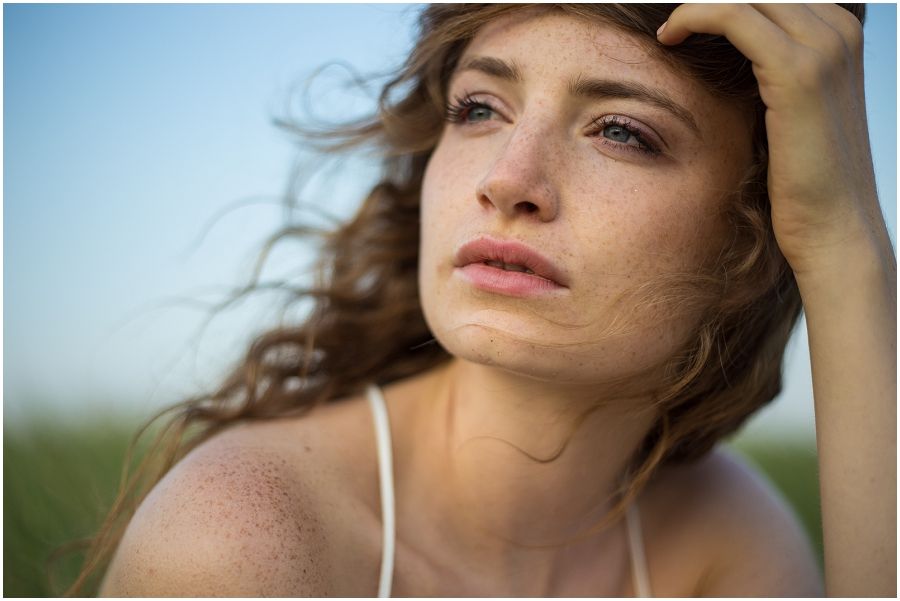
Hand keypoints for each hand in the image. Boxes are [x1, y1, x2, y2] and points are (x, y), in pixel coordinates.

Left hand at [658, 4, 889, 278]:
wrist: (833, 228)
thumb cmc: (803, 180)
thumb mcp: (786, 111)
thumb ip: (764, 72)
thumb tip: (720, 54)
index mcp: (840, 33)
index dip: (720, 4)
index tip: (683, 19)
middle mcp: (839, 30)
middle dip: (707, 2)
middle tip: (669, 22)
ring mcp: (824, 47)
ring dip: (696, 6)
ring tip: (666, 31)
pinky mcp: (798, 72)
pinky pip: (733, 16)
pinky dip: (696, 17)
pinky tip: (669, 37)